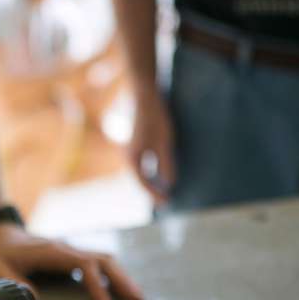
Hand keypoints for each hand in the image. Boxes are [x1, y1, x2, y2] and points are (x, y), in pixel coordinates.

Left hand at [0, 223, 144, 299]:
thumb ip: (13, 284)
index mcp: (50, 251)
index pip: (83, 263)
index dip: (96, 282)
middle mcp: (65, 248)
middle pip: (102, 258)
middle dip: (120, 278)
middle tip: (136, 299)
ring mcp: (70, 251)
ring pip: (103, 259)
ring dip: (120, 277)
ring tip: (136, 297)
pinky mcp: (71, 258)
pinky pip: (97, 264)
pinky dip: (111, 276)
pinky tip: (120, 291)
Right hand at [128, 87, 174, 205]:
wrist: (145, 96)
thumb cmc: (155, 118)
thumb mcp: (165, 142)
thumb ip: (166, 164)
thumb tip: (170, 183)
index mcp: (132, 159)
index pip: (143, 183)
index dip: (155, 194)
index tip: (166, 203)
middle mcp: (128, 156)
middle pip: (139, 180)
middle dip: (152, 191)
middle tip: (165, 201)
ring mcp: (130, 150)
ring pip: (140, 172)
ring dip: (151, 182)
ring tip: (163, 190)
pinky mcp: (136, 144)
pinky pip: (142, 164)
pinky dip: (150, 172)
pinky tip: (159, 173)